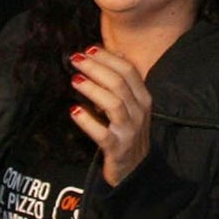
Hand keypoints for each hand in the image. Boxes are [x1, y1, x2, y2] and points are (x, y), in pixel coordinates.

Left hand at [68, 46, 153, 185]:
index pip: (129, 71)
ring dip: (92, 89)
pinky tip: (74, 111)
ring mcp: (129, 131)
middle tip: (76, 59)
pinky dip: (87, 121)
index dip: (108, 58)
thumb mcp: (132, 106)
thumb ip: (124, 82)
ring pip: (113, 104)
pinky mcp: (117, 148)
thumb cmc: (128, 132)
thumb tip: (115, 53)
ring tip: (75, 79)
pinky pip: (102, 133)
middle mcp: (139, 112)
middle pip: (119, 83)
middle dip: (96, 68)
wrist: (134, 170)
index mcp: (143, 98)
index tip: (89, 49)